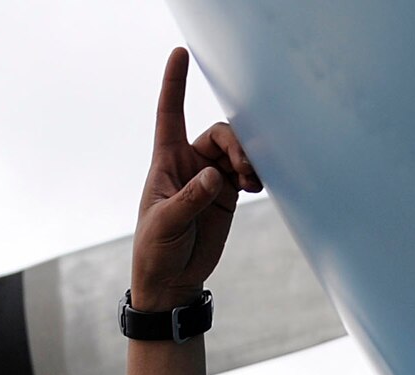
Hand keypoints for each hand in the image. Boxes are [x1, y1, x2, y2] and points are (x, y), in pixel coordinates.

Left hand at [130, 47, 262, 309]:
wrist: (171, 281)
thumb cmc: (156, 251)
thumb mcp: (165, 226)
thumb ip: (189, 200)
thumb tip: (215, 175)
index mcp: (165, 164)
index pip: (169, 115)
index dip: (174, 84)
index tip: (180, 53)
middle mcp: (189, 164)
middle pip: (220, 133)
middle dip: (236, 145)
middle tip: (244, 170)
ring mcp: (210, 177)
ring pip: (238, 149)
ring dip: (250, 159)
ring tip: (253, 182)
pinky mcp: (227, 193)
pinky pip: (249, 169)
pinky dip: (257, 172)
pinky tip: (258, 186)